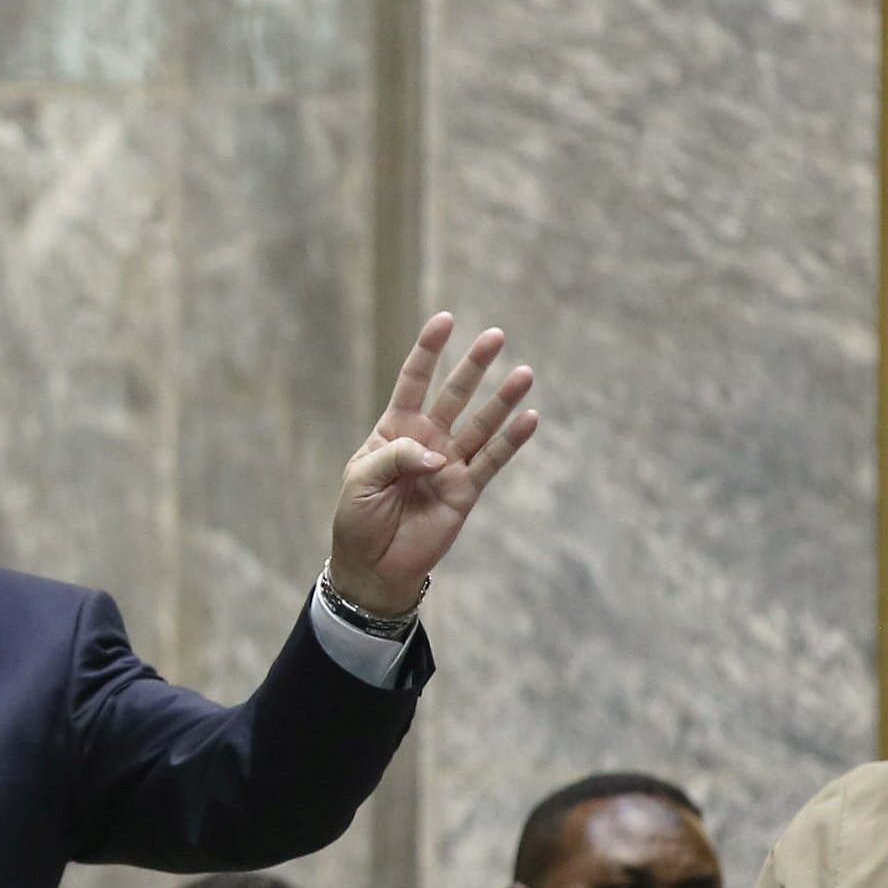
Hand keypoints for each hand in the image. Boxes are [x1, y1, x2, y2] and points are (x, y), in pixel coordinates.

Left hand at [326, 313, 538, 616]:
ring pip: (480, 424)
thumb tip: (438, 455)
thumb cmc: (358, 521)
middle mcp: (426, 441)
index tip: (445, 320)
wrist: (372, 567)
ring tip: (524, 372)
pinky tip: (529, 418)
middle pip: (454, 395)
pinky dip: (512, 441)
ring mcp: (449, 464)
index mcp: (394, 430)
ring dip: (502, 399)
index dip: (428, 351)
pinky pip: (492, 461)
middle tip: (496, 335)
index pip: (413, 381)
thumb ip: (397, 457)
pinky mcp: (466, 490)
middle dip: (473, 365)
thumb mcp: (362, 481)